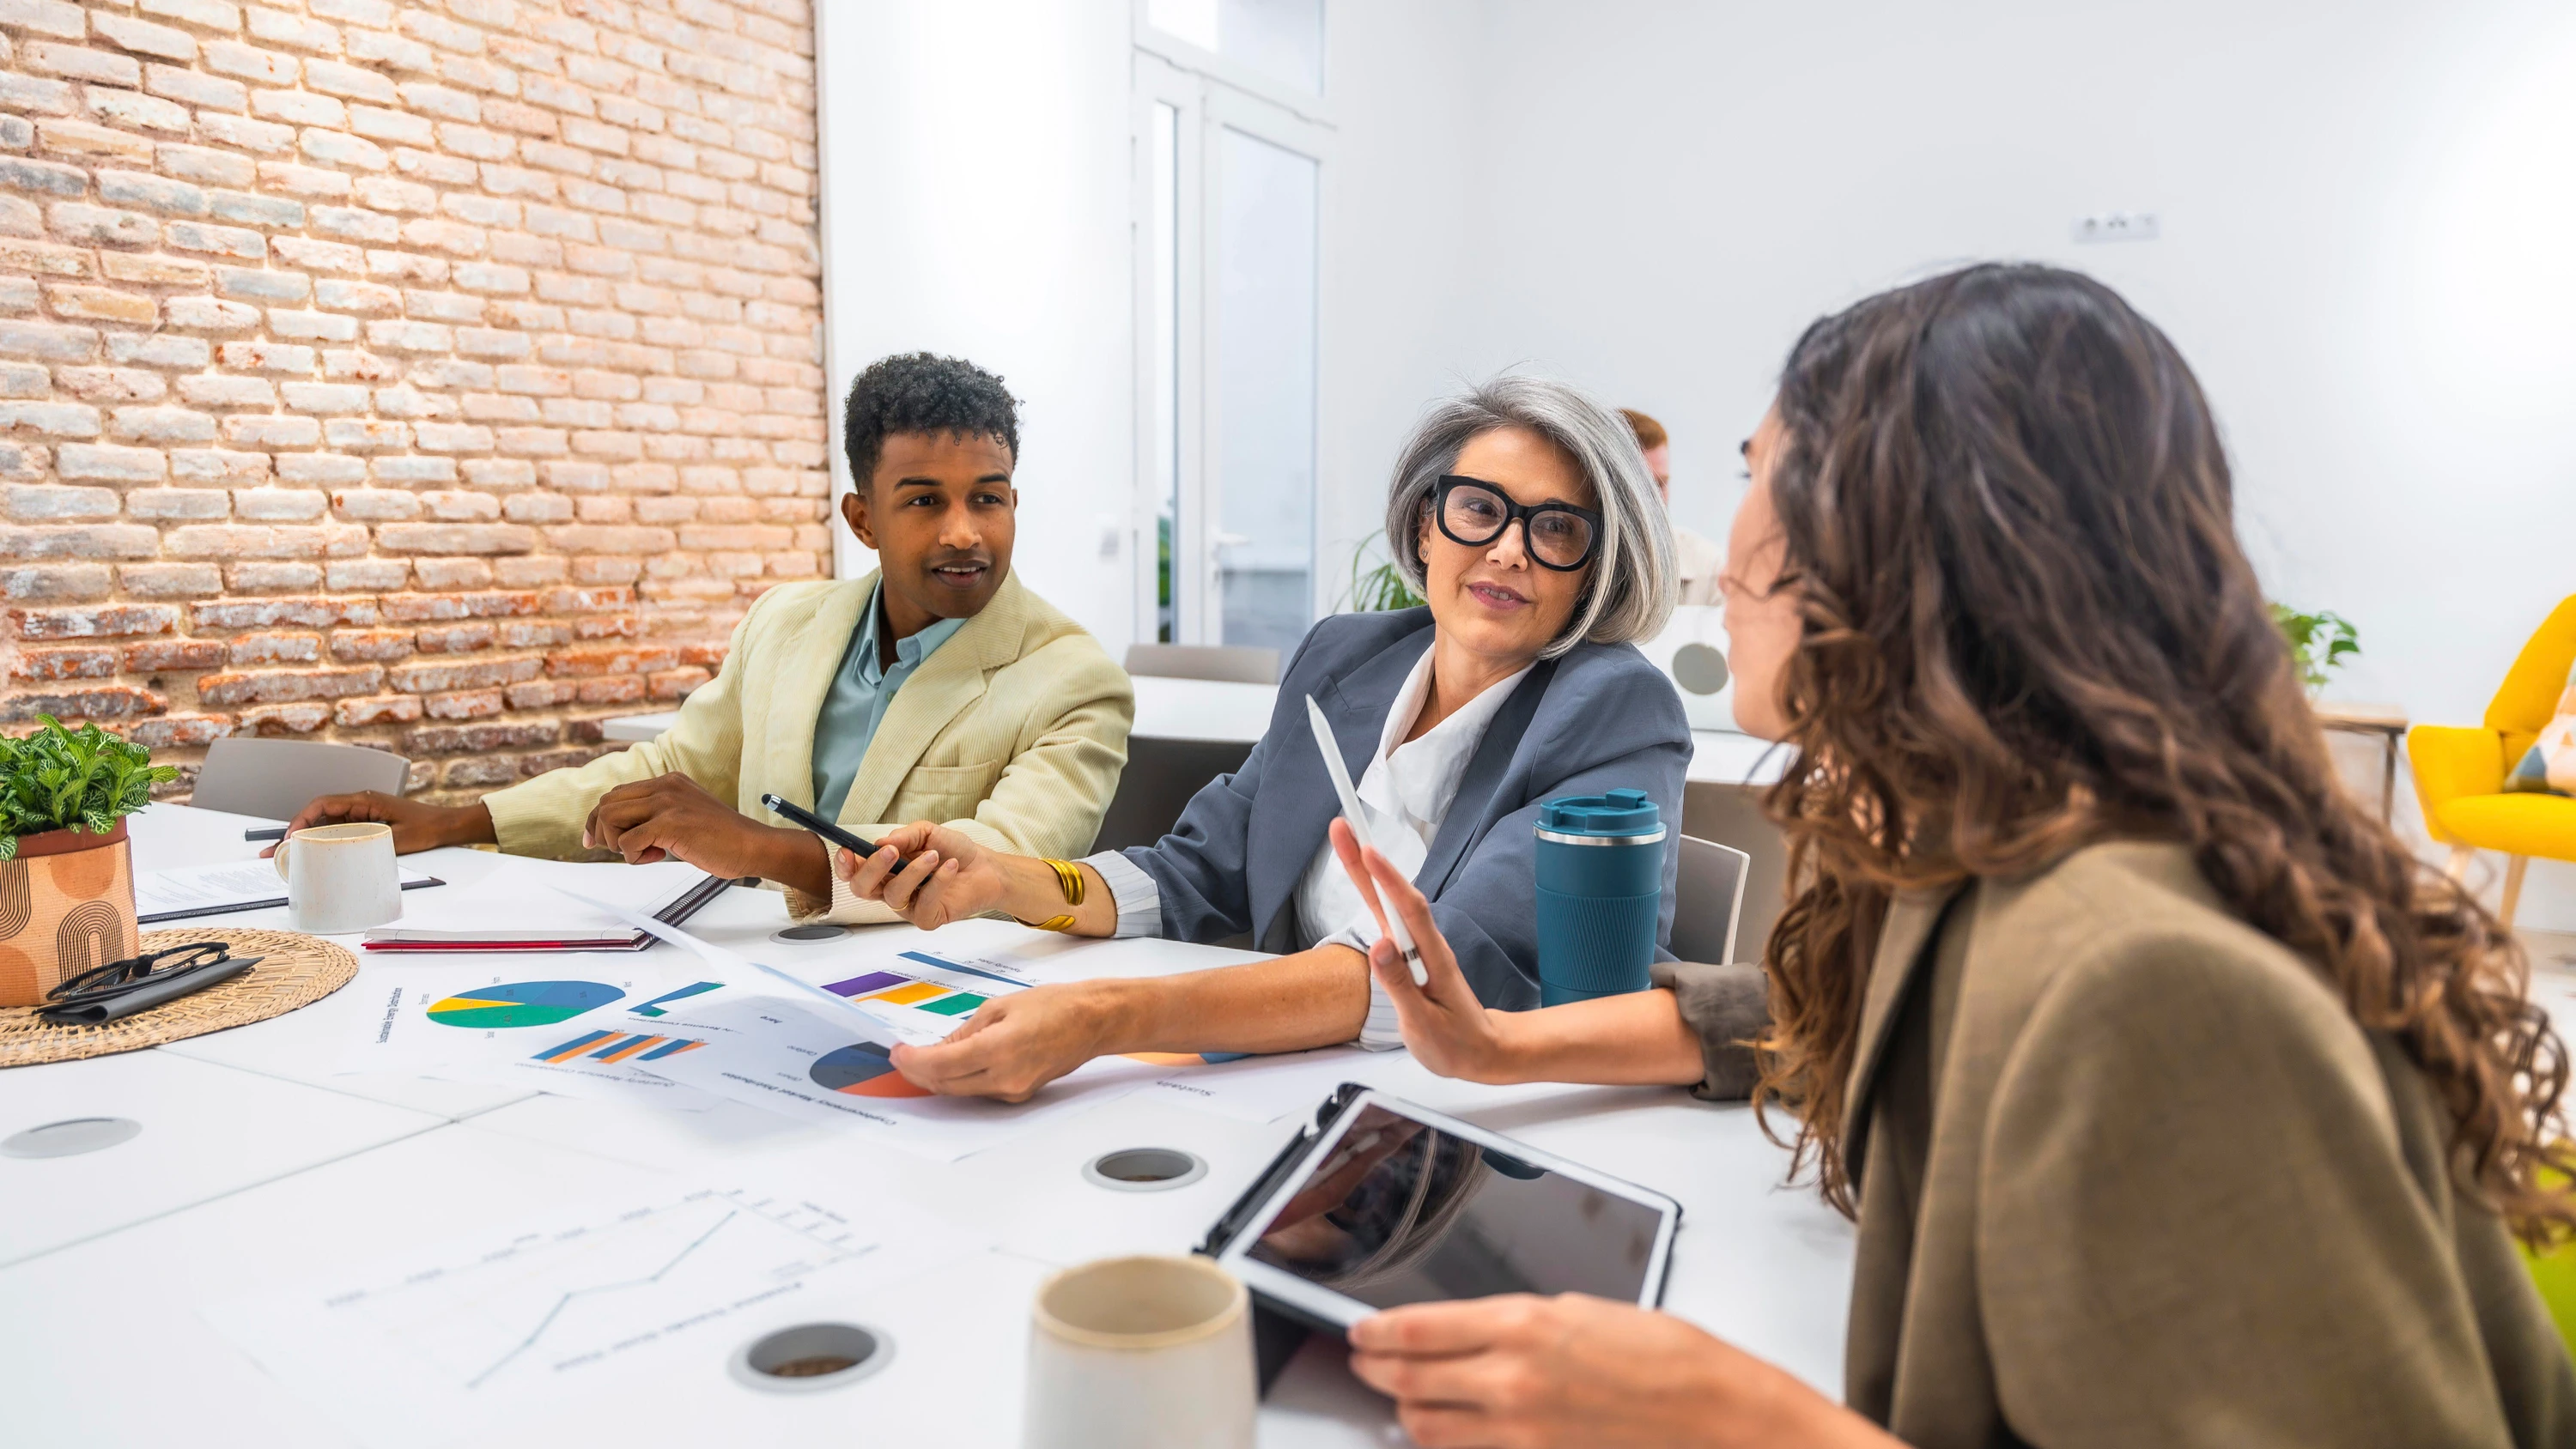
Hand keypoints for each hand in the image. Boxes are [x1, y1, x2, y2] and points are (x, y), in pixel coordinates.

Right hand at [267, 791, 490, 856]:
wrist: (447, 825)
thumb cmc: (428, 827)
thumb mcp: (398, 837)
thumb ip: (369, 840)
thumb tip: (340, 850)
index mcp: (364, 800)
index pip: (323, 805)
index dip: (302, 820)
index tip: (290, 837)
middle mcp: (358, 804)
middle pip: (317, 815)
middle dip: (293, 832)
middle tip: (273, 852)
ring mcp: (360, 814)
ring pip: (324, 825)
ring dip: (304, 839)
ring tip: (283, 857)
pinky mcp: (365, 823)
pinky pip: (337, 831)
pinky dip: (321, 842)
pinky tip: (309, 855)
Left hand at [583, 773, 823, 891]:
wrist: (752, 846)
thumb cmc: (723, 839)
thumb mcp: (686, 815)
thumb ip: (658, 815)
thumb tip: (623, 831)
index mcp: (668, 782)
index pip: (616, 794)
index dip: (599, 819)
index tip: (595, 840)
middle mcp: (665, 786)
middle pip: (606, 803)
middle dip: (603, 832)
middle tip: (622, 851)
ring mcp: (667, 802)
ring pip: (610, 818)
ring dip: (617, 843)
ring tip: (644, 853)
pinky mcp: (670, 823)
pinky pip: (628, 842)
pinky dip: (634, 857)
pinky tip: (659, 857)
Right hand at [832, 819, 999, 929]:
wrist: (985, 867)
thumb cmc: (953, 850)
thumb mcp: (927, 833)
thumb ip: (904, 836)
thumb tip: (879, 843)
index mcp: (884, 869)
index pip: (854, 872)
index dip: (845, 865)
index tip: (849, 852)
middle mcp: (890, 889)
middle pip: (862, 888)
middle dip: (872, 868)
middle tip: (891, 851)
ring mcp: (907, 906)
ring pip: (894, 895)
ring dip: (914, 871)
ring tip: (934, 855)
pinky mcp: (927, 918)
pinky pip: (923, 903)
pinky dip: (938, 882)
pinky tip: (950, 867)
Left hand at [886, 980, 1127, 1101]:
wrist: (1092, 1022)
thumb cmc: (1054, 1006)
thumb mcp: (1000, 1007)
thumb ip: (965, 1032)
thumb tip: (938, 1048)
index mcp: (998, 1049)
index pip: (940, 1065)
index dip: (912, 1061)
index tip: (897, 1052)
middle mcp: (1004, 1078)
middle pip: (945, 1084)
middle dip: (918, 1072)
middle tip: (903, 1056)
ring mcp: (1013, 1090)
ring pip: (960, 1091)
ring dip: (937, 1077)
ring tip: (923, 1058)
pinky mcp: (1019, 1094)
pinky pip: (979, 1090)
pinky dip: (960, 1078)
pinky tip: (953, 1063)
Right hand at [1331, 820, 1516, 1082]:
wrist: (1481, 1052)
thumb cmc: (1455, 1042)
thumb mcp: (1425, 1023)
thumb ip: (1400, 984)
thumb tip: (1380, 946)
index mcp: (1433, 958)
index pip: (1410, 910)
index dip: (1388, 879)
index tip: (1368, 849)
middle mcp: (1425, 945)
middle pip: (1393, 896)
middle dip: (1367, 860)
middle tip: (1342, 827)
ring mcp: (1417, 949)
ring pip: (1389, 904)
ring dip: (1367, 872)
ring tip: (1345, 843)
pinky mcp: (1408, 957)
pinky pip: (1389, 920)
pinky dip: (1373, 894)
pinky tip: (1363, 879)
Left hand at [1348, 1294, 1883, 1448]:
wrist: (1723, 1421)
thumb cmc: (1673, 1360)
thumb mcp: (1587, 1312)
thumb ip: (1520, 1322)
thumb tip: (1474, 1327)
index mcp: (1524, 1326)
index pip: (1416, 1329)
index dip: (1375, 1331)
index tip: (1360, 1330)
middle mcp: (1510, 1383)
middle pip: (1407, 1381)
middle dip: (1378, 1369)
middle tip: (1368, 1360)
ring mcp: (1520, 1437)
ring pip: (1426, 1429)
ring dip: (1408, 1411)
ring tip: (1405, 1396)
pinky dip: (1450, 1445)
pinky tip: (1452, 1432)